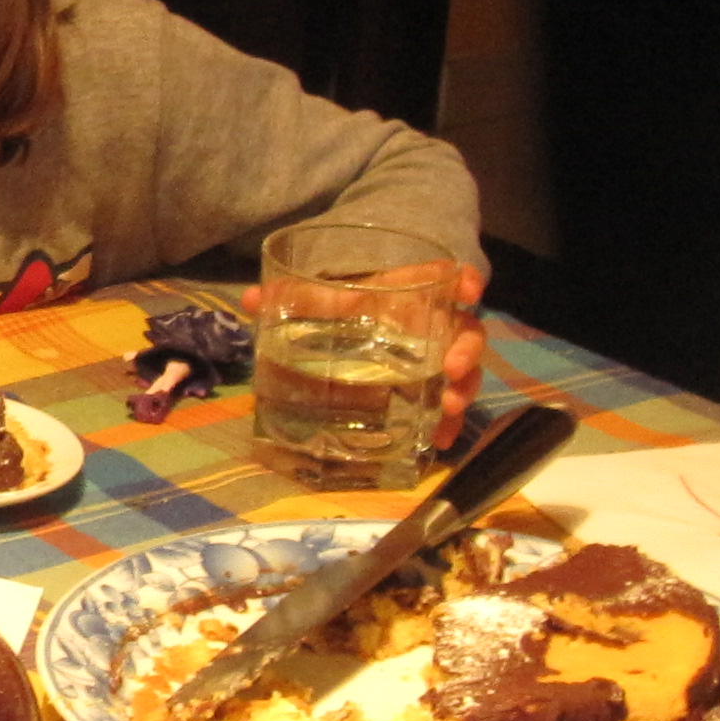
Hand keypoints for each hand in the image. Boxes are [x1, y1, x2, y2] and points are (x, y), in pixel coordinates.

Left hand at [238, 262, 492, 445]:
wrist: (338, 337)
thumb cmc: (336, 310)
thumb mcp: (315, 302)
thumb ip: (289, 299)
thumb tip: (251, 298)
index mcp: (407, 294)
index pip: (446, 278)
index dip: (464, 280)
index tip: (468, 290)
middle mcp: (429, 327)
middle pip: (465, 331)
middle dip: (466, 350)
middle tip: (452, 370)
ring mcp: (432, 362)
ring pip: (463, 373)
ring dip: (462, 391)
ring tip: (447, 408)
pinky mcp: (424, 393)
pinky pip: (445, 407)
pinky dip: (444, 425)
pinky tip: (438, 441)